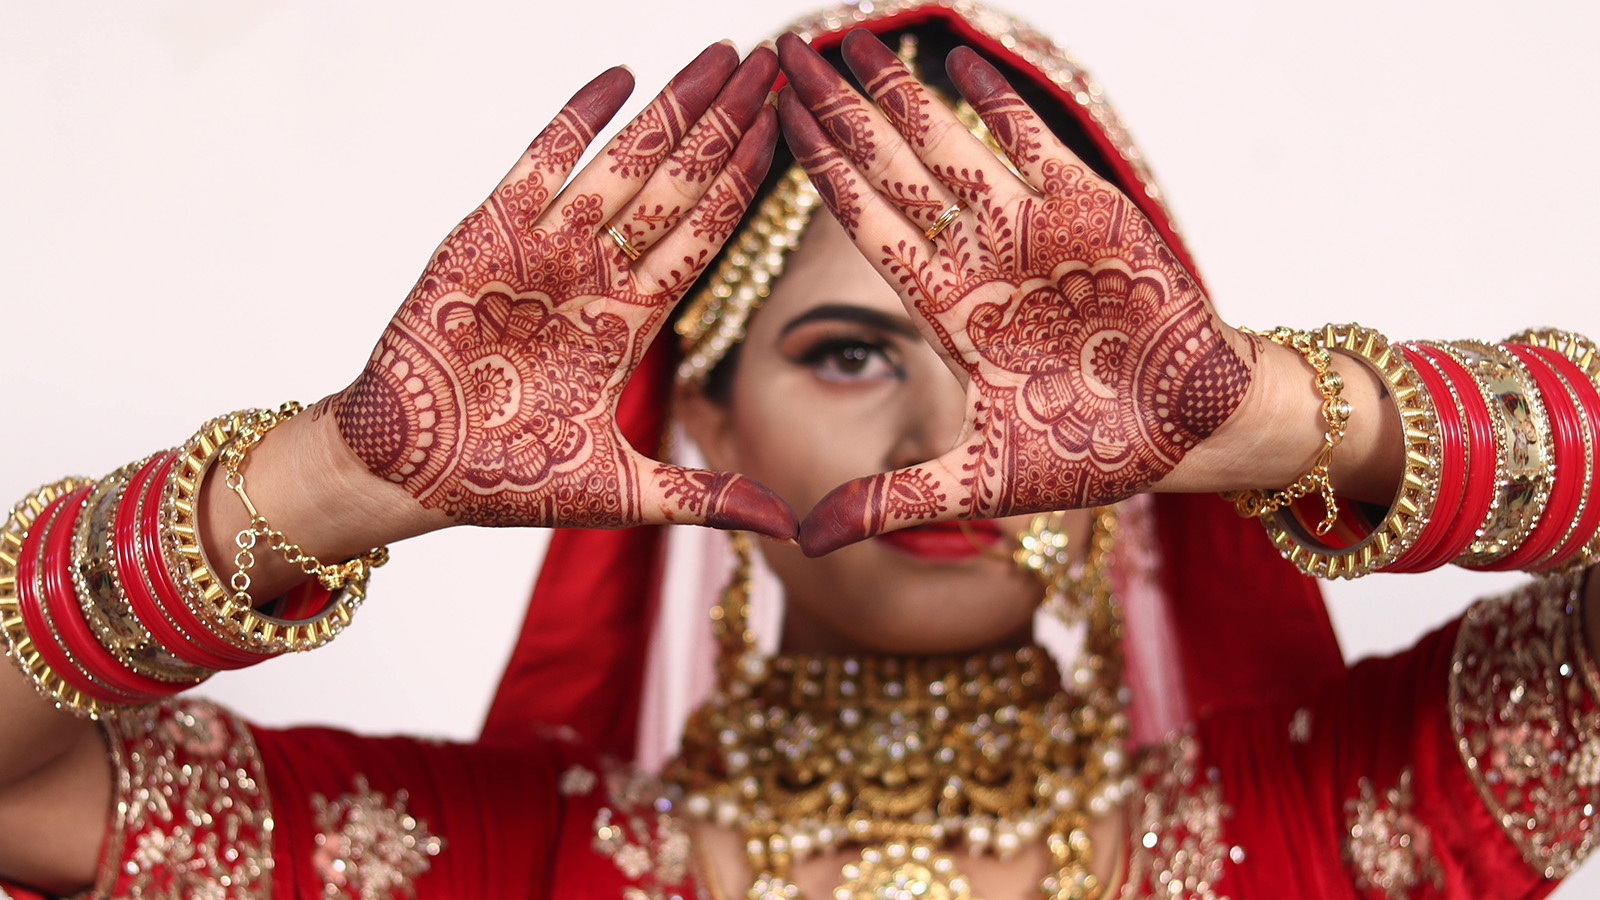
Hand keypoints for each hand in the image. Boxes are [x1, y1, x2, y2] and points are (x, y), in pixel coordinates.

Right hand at [329, 43, 796, 538]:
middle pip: (681, 186)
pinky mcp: (486, 237)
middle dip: (729, 125)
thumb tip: (792, 528)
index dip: (750, 183)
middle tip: (775, 66)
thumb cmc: (503, 481)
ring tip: (723, 56)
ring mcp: (545, 250)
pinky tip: (621, 78)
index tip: (791, 133)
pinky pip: (540, 166)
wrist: (408, 473)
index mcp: (631, 321)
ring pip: (625, 165)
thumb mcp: (620, 492)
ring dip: (674, 110)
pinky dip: (577, 122)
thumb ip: (704, 498)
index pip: (708, 236)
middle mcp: (597, 274)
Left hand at [777, 31, 1259, 554]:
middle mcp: (977, 259)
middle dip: (840, 114)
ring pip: (952, 147)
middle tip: (784, 55)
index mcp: (945, 310)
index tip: (774, 125)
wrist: (1189, 431)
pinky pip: (1035, 147)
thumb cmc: (1090, 453)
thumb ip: (894, 500)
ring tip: (854, 41)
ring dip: (903, 94)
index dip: (820, 174)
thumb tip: (805, 542)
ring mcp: (1031, 230)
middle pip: (891, 171)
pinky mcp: (1091, 213)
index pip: (864, 225)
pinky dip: (999, 108)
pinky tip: (957, 62)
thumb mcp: (980, 480)